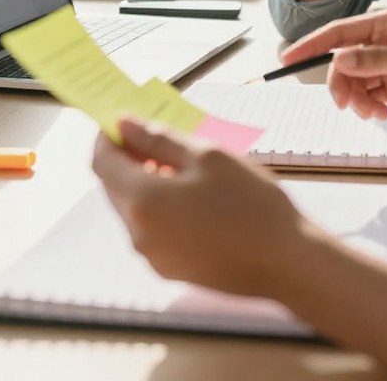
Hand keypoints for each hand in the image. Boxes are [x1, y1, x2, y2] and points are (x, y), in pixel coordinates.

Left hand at [92, 118, 304, 296]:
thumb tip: (124, 124)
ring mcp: (151, 256)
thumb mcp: (209, 156)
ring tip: (181, 162)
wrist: (284, 262)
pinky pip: (151, 228)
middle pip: (114, 186)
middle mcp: (137, 233)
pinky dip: (159, 205)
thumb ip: (160, 139)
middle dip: (127, 157)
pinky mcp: (168, 269)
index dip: (107, 136)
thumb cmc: (250, 202)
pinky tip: (191, 194)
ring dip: (144, 180)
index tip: (124, 117)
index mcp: (142, 201)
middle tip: (157, 133)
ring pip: (133, 208)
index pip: (102, 162)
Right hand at [282, 10, 386, 123]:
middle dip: (339, 82)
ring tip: (372, 112)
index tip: (287, 58)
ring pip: (352, 81)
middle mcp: (384, 42)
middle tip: (344, 104)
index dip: (312, 44)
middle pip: (342, 60)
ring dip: (355, 98)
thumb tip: (338, 59)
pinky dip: (367, 107)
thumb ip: (375, 61)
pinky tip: (382, 114)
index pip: (340, 32)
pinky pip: (366, 96)